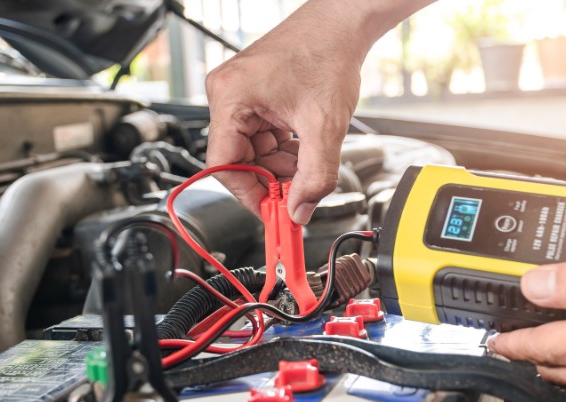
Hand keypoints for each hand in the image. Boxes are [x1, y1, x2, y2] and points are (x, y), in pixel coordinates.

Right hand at [205, 0, 433, 223]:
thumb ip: (314, 176)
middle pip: (239, 159)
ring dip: (280, 166)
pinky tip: (304, 148)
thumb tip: (300, 210)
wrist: (341, 24)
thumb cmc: (327, 53)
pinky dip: (284, 149)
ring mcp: (240, 95)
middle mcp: (227, 95)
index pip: (224, 165)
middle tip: (297, 196)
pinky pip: (262, 135)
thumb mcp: (324, 126)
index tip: (271, 214)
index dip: (249, 195)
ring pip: (254, 150)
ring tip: (308, 166)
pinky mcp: (255, 95)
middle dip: (271, 180)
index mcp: (230, 98)